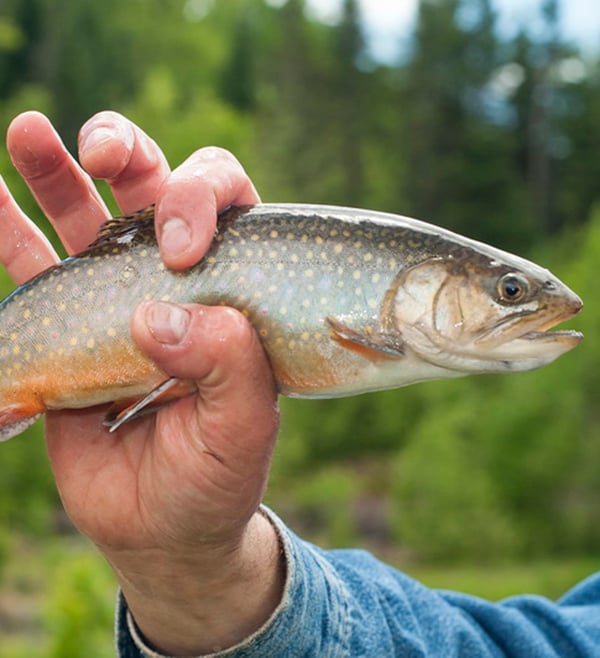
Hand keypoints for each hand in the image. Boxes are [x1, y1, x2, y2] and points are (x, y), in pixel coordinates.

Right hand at [0, 111, 283, 653]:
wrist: (161, 522)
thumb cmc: (217, 474)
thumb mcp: (243, 431)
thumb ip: (227, 369)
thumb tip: (156, 315)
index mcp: (234, 289)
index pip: (230, 207)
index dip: (202, 200)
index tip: (180, 248)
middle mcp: (176, 280)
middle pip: (154, 190)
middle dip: (129, 156)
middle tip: (103, 152)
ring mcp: (116, 296)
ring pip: (85, 218)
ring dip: (57, 170)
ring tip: (31, 131)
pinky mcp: (66, 326)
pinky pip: (30, 272)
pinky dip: (4, 231)